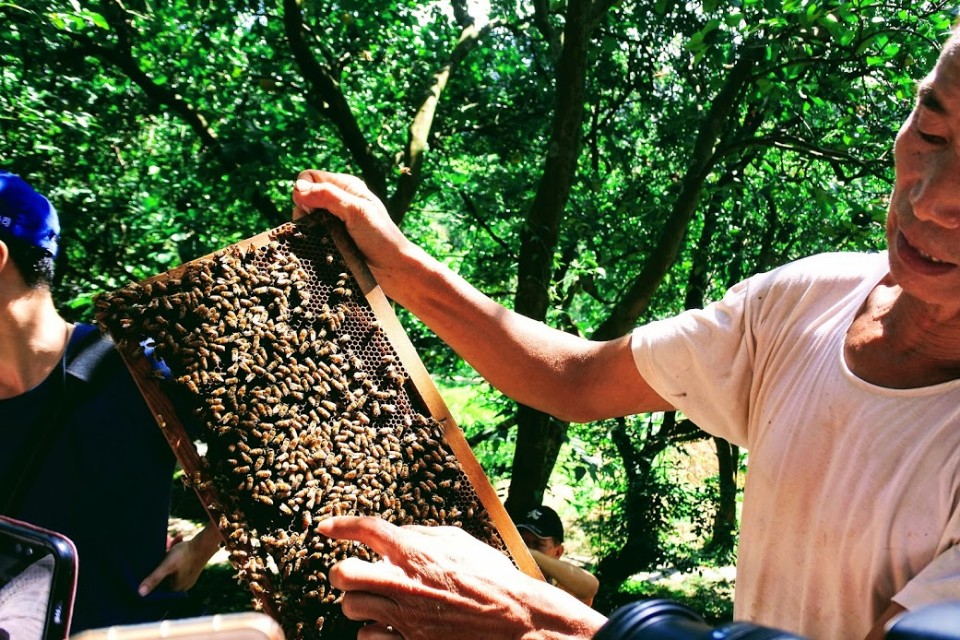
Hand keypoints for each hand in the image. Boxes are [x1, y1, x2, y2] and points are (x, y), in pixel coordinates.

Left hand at [138, 524, 221, 595]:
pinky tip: (178, 539)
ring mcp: (188, 576)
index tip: (150, 564)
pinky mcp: (192, 567)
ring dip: (169, 552)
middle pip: (165, 574)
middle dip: (161, 560)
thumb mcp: (166, 565)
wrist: (205, 542)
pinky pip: (180, 561)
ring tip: (170, 540)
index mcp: (177, 588)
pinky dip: (176, 551)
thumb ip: (154, 579)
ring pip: (172, 566)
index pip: (159, 586)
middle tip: (162, 546)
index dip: (153, 575)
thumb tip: (140, 593)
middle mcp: (183, 585)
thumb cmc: (185, 554)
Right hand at [292, 171, 413, 278]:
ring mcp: (333, 221)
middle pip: (302, 198)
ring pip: (304, 218)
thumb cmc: (381, 237)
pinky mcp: (331, 239)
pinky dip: (310, 239)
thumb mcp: (356, 211)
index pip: (309, 177)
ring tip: (325, 239)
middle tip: (321, 225)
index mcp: (345, 186)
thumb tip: (298, 189)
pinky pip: (310, 234)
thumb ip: (328, 196)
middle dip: (304, 211)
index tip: (312, 208)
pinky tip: (321, 247)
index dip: (303, 190)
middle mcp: (338, 200)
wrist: (393, 268)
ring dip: (308, 228)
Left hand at [317, 516, 606, 639]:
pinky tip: (387, 628)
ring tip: (375, 603)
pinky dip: (372, 634)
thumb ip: (424, 536)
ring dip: (359, 605)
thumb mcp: (461, 543)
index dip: (341, 525)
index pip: (368, 529)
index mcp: (417, 553)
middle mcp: (405, 584)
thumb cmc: (494, 580)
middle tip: (354, 575)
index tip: (325, 528)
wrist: (517, 623)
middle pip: (344, 574)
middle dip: (343, 574)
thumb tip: (397, 534)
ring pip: (352, 609)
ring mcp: (404, 619)